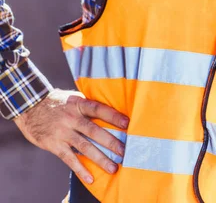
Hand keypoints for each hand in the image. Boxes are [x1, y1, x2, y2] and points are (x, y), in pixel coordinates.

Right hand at [14, 89, 128, 185]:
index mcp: (78, 103)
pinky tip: (90, 178)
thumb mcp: (72, 97)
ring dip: (100, 158)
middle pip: (94, 130)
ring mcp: (62, 132)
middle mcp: (71, 117)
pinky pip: (69, 159)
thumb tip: (110, 110)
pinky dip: (80, 169)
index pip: (99, 109)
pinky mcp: (54, 144)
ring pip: (84, 147)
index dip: (113, 115)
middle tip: (125, 151)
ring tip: (113, 168)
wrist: (29, 107)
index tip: (127, 123)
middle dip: (111, 142)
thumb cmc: (56, 102)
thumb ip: (87, 105)